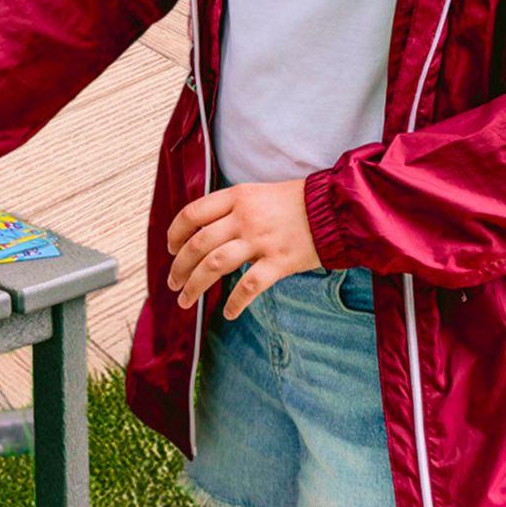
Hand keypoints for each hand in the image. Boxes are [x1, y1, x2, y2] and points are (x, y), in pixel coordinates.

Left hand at [164, 180, 320, 318]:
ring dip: (195, 286)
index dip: (175, 233)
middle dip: (179, 266)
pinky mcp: (280, 262)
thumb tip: (203, 230)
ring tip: (185, 301)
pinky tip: (228, 313)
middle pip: (198, 244)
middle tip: (173, 283)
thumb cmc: (295, 201)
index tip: (170, 249)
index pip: (192, 214)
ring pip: (215, 266)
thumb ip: (231, 209)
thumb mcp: (257, 193)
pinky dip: (235, 302)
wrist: (335, 208)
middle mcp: (244, 218)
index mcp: (236, 197)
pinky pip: (249, 286)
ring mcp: (261, 240)